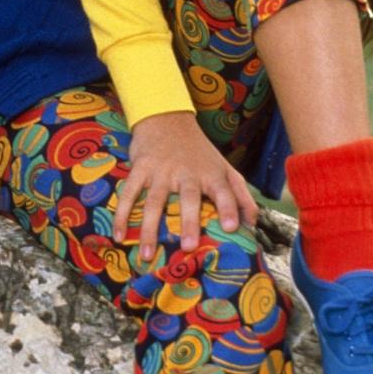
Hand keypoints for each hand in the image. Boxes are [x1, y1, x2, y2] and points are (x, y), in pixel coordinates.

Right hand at [112, 111, 256, 261]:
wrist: (167, 119)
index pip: (224, 191)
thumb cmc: (199, 152)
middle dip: (189, 221)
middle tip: (189, 246)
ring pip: (155, 201)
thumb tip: (253, 224)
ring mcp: (161, 170)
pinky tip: (119, 235)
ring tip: (146, 254)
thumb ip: (242, 195)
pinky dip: (122, 214)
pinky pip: (129, 193)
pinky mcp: (141, 168)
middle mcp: (186, 172)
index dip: (229, 207)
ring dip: (149, 228)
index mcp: (210, 173)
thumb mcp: (225, 168)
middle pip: (188, 197)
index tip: (231, 227)